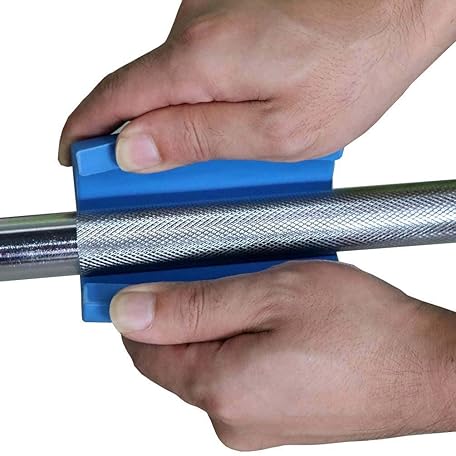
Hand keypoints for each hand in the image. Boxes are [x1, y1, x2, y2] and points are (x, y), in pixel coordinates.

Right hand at [59, 0, 455, 170]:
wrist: (400, 7)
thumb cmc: (354, 66)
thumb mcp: (279, 131)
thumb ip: (201, 139)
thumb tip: (135, 149)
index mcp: (202, 60)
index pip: (115, 99)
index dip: (84, 131)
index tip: (72, 156)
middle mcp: (197, 27)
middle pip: (145, 93)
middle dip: (141, 136)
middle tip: (153, 175)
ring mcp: (214, 16)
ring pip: (177, 81)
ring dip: (186, 117)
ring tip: (225, 149)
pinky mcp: (232, 15)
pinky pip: (204, 65)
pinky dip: (211, 94)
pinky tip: (244, 114)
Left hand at [110, 261, 455, 449]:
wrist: (427, 368)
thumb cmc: (365, 330)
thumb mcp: (271, 294)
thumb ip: (194, 306)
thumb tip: (131, 311)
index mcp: (222, 389)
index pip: (145, 350)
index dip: (138, 311)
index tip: (141, 278)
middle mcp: (232, 418)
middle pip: (176, 358)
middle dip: (184, 313)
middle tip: (213, 273)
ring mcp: (256, 423)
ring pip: (209, 363)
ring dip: (217, 324)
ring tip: (252, 291)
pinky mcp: (277, 417)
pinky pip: (238, 375)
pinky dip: (241, 341)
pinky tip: (271, 318)